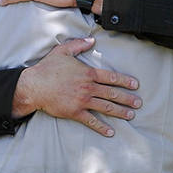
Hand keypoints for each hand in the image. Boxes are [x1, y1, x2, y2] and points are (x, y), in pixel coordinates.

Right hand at [13, 37, 140, 136]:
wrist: (34, 86)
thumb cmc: (47, 68)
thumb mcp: (62, 51)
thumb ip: (78, 45)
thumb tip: (92, 40)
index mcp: (87, 73)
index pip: (111, 77)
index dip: (125, 81)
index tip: (135, 85)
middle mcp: (88, 88)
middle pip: (112, 94)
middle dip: (127, 99)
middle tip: (138, 103)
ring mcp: (82, 101)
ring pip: (106, 107)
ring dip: (120, 112)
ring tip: (131, 115)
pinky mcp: (75, 112)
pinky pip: (91, 121)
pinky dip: (101, 127)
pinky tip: (111, 132)